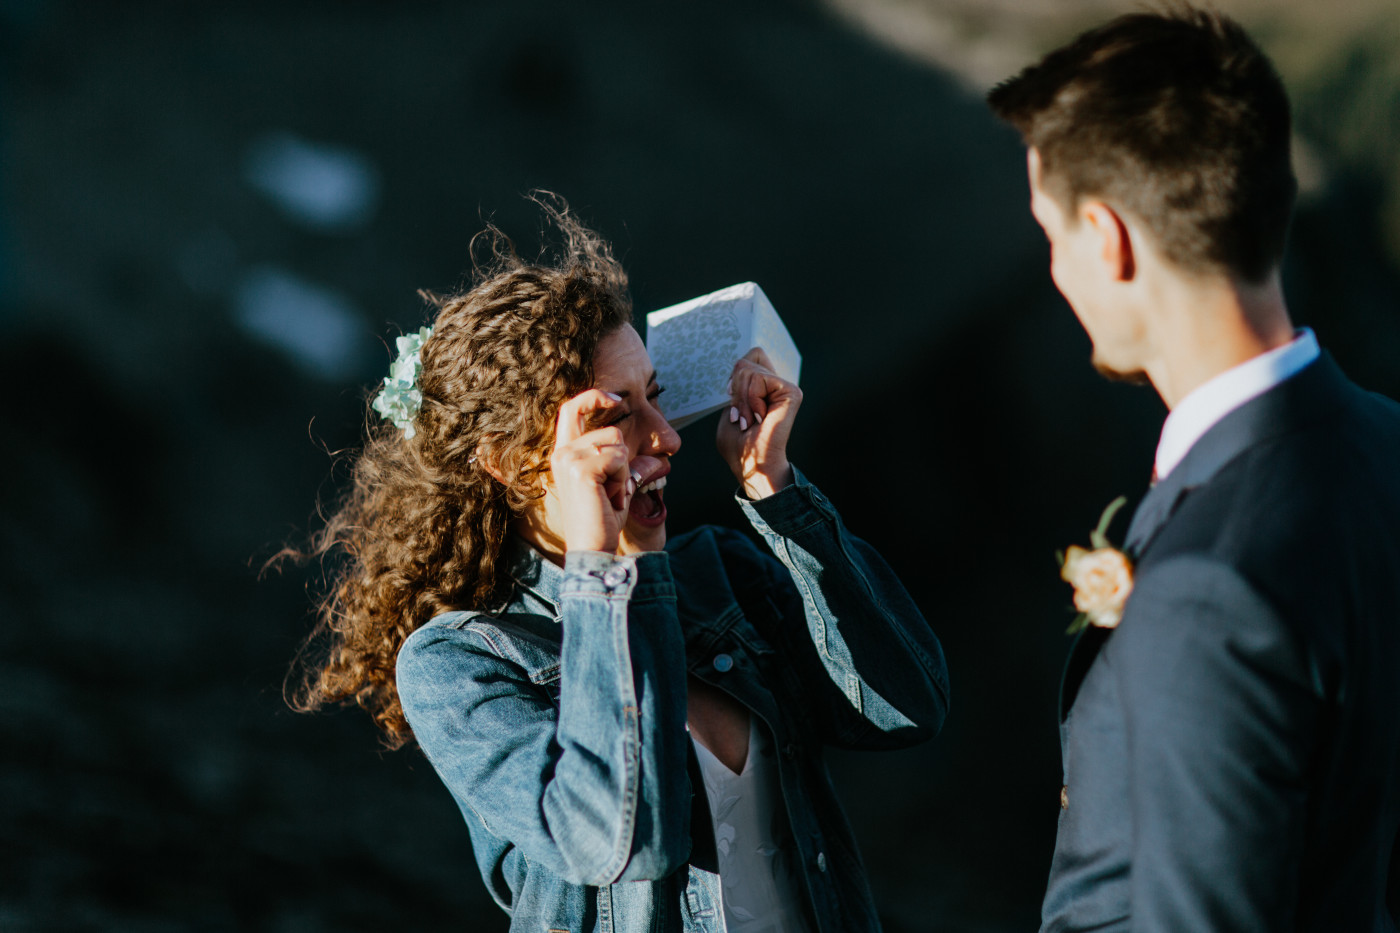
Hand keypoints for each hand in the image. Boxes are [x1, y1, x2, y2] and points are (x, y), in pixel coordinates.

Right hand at [550, 389, 635, 552]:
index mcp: (563, 453)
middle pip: (609, 430)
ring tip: (609, 495)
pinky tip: (610, 498)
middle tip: (612, 488)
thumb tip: (658, 460)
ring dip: (622, 472)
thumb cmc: (602, 520)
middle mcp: (561, 452)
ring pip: (616, 443)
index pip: (571, 408)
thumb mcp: (617, 487)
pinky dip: (622, 480)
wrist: (592, 549)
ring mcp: (568, 458)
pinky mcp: (581, 468)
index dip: (594, 396)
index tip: (616, 398)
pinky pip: (619, 459)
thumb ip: (629, 467)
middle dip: (622, 458)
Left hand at [716, 348, 799, 498]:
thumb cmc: (738, 444)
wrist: (752, 462)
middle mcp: (777, 384)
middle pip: (745, 361)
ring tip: (750, 420)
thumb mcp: (729, 408)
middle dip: (735, 390)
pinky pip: (759, 378)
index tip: (732, 399)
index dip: (735, 376)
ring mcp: (785, 387)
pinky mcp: (791, 392)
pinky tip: (760, 418)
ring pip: (748, 370)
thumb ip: (737, 384)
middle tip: (742, 416)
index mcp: (764, 387)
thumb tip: (743, 363)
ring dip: (741, 400)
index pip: (751, 355)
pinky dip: (751, 400)